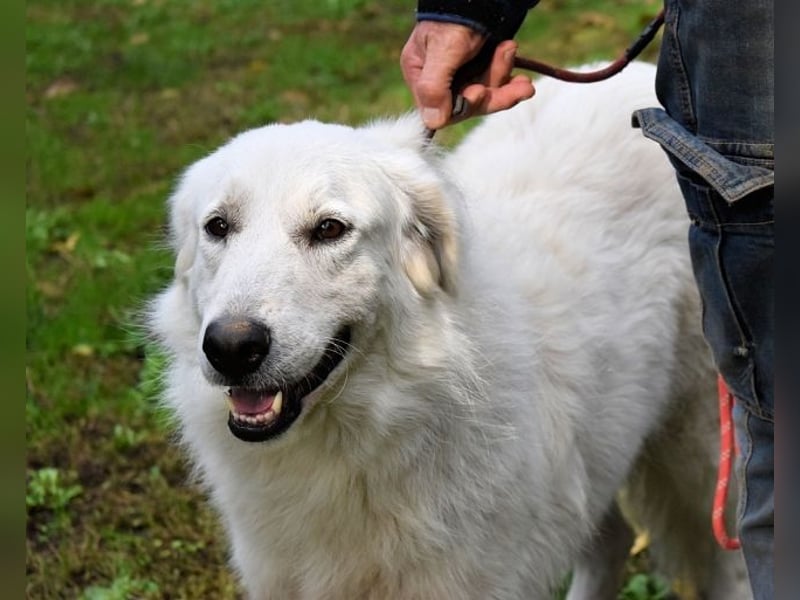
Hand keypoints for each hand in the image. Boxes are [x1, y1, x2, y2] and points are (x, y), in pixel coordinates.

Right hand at [400, 21, 534, 129]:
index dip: (463, 106)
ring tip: (511, 52)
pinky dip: (509, 77)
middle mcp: (440, 79)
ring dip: (503, 79)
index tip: (479, 93)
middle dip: (493, 94)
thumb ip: (434, 87)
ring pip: (485, 94)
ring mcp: (462, 74)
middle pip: (467, 105)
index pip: (440, 109)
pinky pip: (495, 84)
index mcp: (421, 75)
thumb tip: (433, 122)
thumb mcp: (443, 51)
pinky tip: (519, 68)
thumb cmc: (455, 16)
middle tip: (519, 86)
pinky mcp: (481, 68)